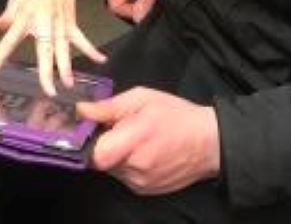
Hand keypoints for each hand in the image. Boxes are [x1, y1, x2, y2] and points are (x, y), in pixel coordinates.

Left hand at [0, 0, 105, 95]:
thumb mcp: (15, 1)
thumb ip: (7, 17)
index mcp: (24, 19)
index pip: (8, 42)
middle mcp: (43, 23)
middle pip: (44, 50)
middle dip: (46, 71)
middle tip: (49, 91)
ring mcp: (59, 24)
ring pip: (63, 48)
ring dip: (67, 66)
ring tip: (69, 84)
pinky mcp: (71, 23)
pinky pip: (81, 39)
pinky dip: (91, 49)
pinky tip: (101, 60)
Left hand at [78, 87, 219, 194]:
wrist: (209, 142)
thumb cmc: (175, 115)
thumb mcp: (142, 99)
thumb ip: (109, 107)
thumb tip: (81, 110)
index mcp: (135, 140)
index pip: (96, 155)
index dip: (90, 141)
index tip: (96, 128)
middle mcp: (136, 168)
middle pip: (101, 162)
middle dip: (104, 145)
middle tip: (119, 130)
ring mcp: (141, 183)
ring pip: (112, 170)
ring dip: (116, 155)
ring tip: (135, 140)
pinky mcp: (146, 191)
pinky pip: (124, 177)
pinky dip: (127, 165)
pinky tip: (143, 152)